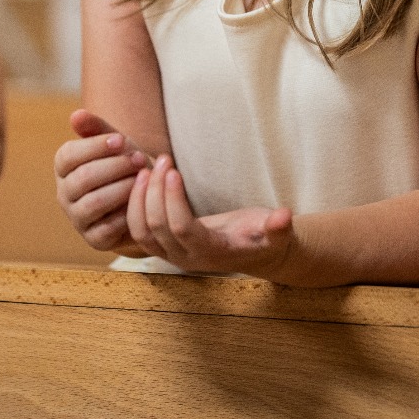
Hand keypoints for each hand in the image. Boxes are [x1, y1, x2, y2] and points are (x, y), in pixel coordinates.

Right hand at [54, 109, 150, 254]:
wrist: (144, 195)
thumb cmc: (125, 164)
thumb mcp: (115, 143)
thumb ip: (96, 127)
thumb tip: (76, 114)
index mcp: (64, 167)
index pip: (68, 155)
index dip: (95, 146)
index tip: (122, 140)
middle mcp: (64, 193)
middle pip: (83, 178)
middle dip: (115, 166)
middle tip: (139, 159)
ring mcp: (77, 218)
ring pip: (94, 203)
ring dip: (122, 188)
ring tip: (143, 178)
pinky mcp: (93, 239)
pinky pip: (107, 228)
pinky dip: (126, 213)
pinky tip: (141, 201)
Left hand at [127, 156, 292, 278]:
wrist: (257, 253)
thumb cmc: (266, 238)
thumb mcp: (277, 233)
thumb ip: (278, 227)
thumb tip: (284, 216)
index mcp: (211, 254)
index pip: (181, 229)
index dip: (173, 201)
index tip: (173, 171)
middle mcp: (186, 259)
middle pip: (156, 228)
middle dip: (153, 191)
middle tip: (162, 159)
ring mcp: (172, 256)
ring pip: (141, 232)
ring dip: (138, 198)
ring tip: (148, 167)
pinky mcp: (164, 247)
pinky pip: (138, 231)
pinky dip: (134, 206)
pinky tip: (143, 180)